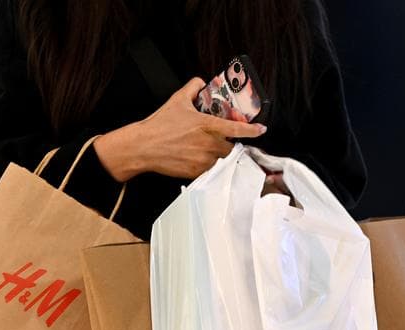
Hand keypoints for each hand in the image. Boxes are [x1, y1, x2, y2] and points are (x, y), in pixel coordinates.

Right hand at [95, 78, 265, 181]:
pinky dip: (209, 166)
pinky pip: (211, 171)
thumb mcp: (177, 100)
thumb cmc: (159, 125)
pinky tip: (198, 159)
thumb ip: (192, 88)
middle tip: (222, 141)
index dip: (252, 130)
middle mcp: (208, 144)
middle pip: (231, 148)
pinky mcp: (195, 172)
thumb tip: (200, 82)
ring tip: (208, 150)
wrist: (143, 147)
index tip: (261, 129)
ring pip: (222, 160)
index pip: (236, 128)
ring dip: (220, 156)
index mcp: (207, 125)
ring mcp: (202, 160)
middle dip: (230, 145)